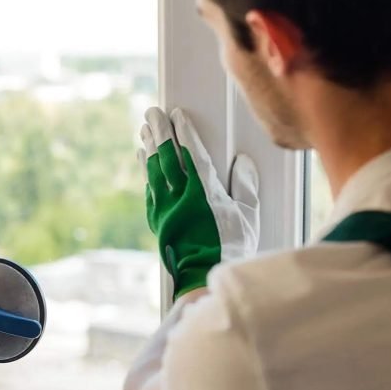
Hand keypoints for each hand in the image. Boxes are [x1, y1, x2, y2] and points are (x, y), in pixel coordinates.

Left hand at [138, 107, 259, 298]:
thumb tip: (242, 162)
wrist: (203, 276)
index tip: (177, 115)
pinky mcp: (158, 219)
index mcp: (205, 194)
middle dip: (160, 132)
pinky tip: (143, 158)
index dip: (184, 133)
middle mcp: (181, 198)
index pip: (192, 155)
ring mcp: (166, 209)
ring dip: (149, 148)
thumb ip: (245, 187)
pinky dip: (146, 171)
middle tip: (152, 113)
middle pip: (167, 158)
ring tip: (144, 130)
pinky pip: (149, 189)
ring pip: (154, 171)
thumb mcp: (247, 217)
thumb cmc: (231, 247)